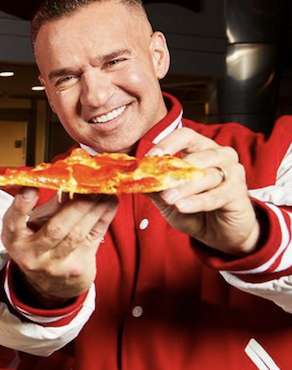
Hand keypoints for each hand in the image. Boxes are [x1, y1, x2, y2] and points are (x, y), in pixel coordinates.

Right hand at [2, 188, 117, 303]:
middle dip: (76, 205)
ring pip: (78, 234)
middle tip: (91, 185)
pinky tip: (110, 202)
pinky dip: (104, 217)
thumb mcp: (34, 225)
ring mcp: (54, 265)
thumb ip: (50, 206)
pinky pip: (93, 238)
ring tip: (105, 190)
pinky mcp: (76, 269)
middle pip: (56, 228)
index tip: (31, 188)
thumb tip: (69, 182)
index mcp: (14, 238)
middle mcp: (31, 254)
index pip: (13, 222)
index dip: (21, 205)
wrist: (50, 283)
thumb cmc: (39, 243)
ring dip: (95, 209)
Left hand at [146, 128, 258, 255]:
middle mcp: (220, 155)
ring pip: (207, 175)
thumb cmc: (194, 210)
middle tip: (156, 182)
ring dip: (185, 187)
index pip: (185, 136)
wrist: (220, 233)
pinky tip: (183, 206)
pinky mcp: (239, 192)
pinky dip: (198, 201)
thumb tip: (131, 178)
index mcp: (201, 149)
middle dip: (174, 170)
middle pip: (197, 156)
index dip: (167, 143)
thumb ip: (153, 187)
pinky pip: (217, 195)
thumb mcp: (168, 199)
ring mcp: (232, 172)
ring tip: (168, 198)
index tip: (150, 157)